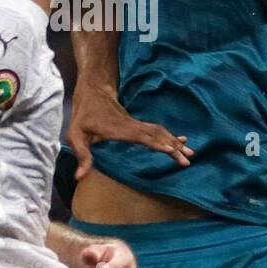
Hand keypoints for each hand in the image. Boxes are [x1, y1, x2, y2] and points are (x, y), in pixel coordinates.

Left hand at [66, 82, 192, 179]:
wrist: (94, 90)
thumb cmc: (83, 115)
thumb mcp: (75, 134)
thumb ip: (81, 155)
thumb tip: (80, 177)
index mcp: (119, 130)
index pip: (142, 137)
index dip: (156, 143)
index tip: (171, 149)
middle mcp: (132, 126)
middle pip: (157, 136)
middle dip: (173, 148)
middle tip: (187, 161)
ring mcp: (136, 124)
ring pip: (160, 132)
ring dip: (175, 142)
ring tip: (190, 153)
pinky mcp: (137, 124)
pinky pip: (158, 130)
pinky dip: (171, 136)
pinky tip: (181, 140)